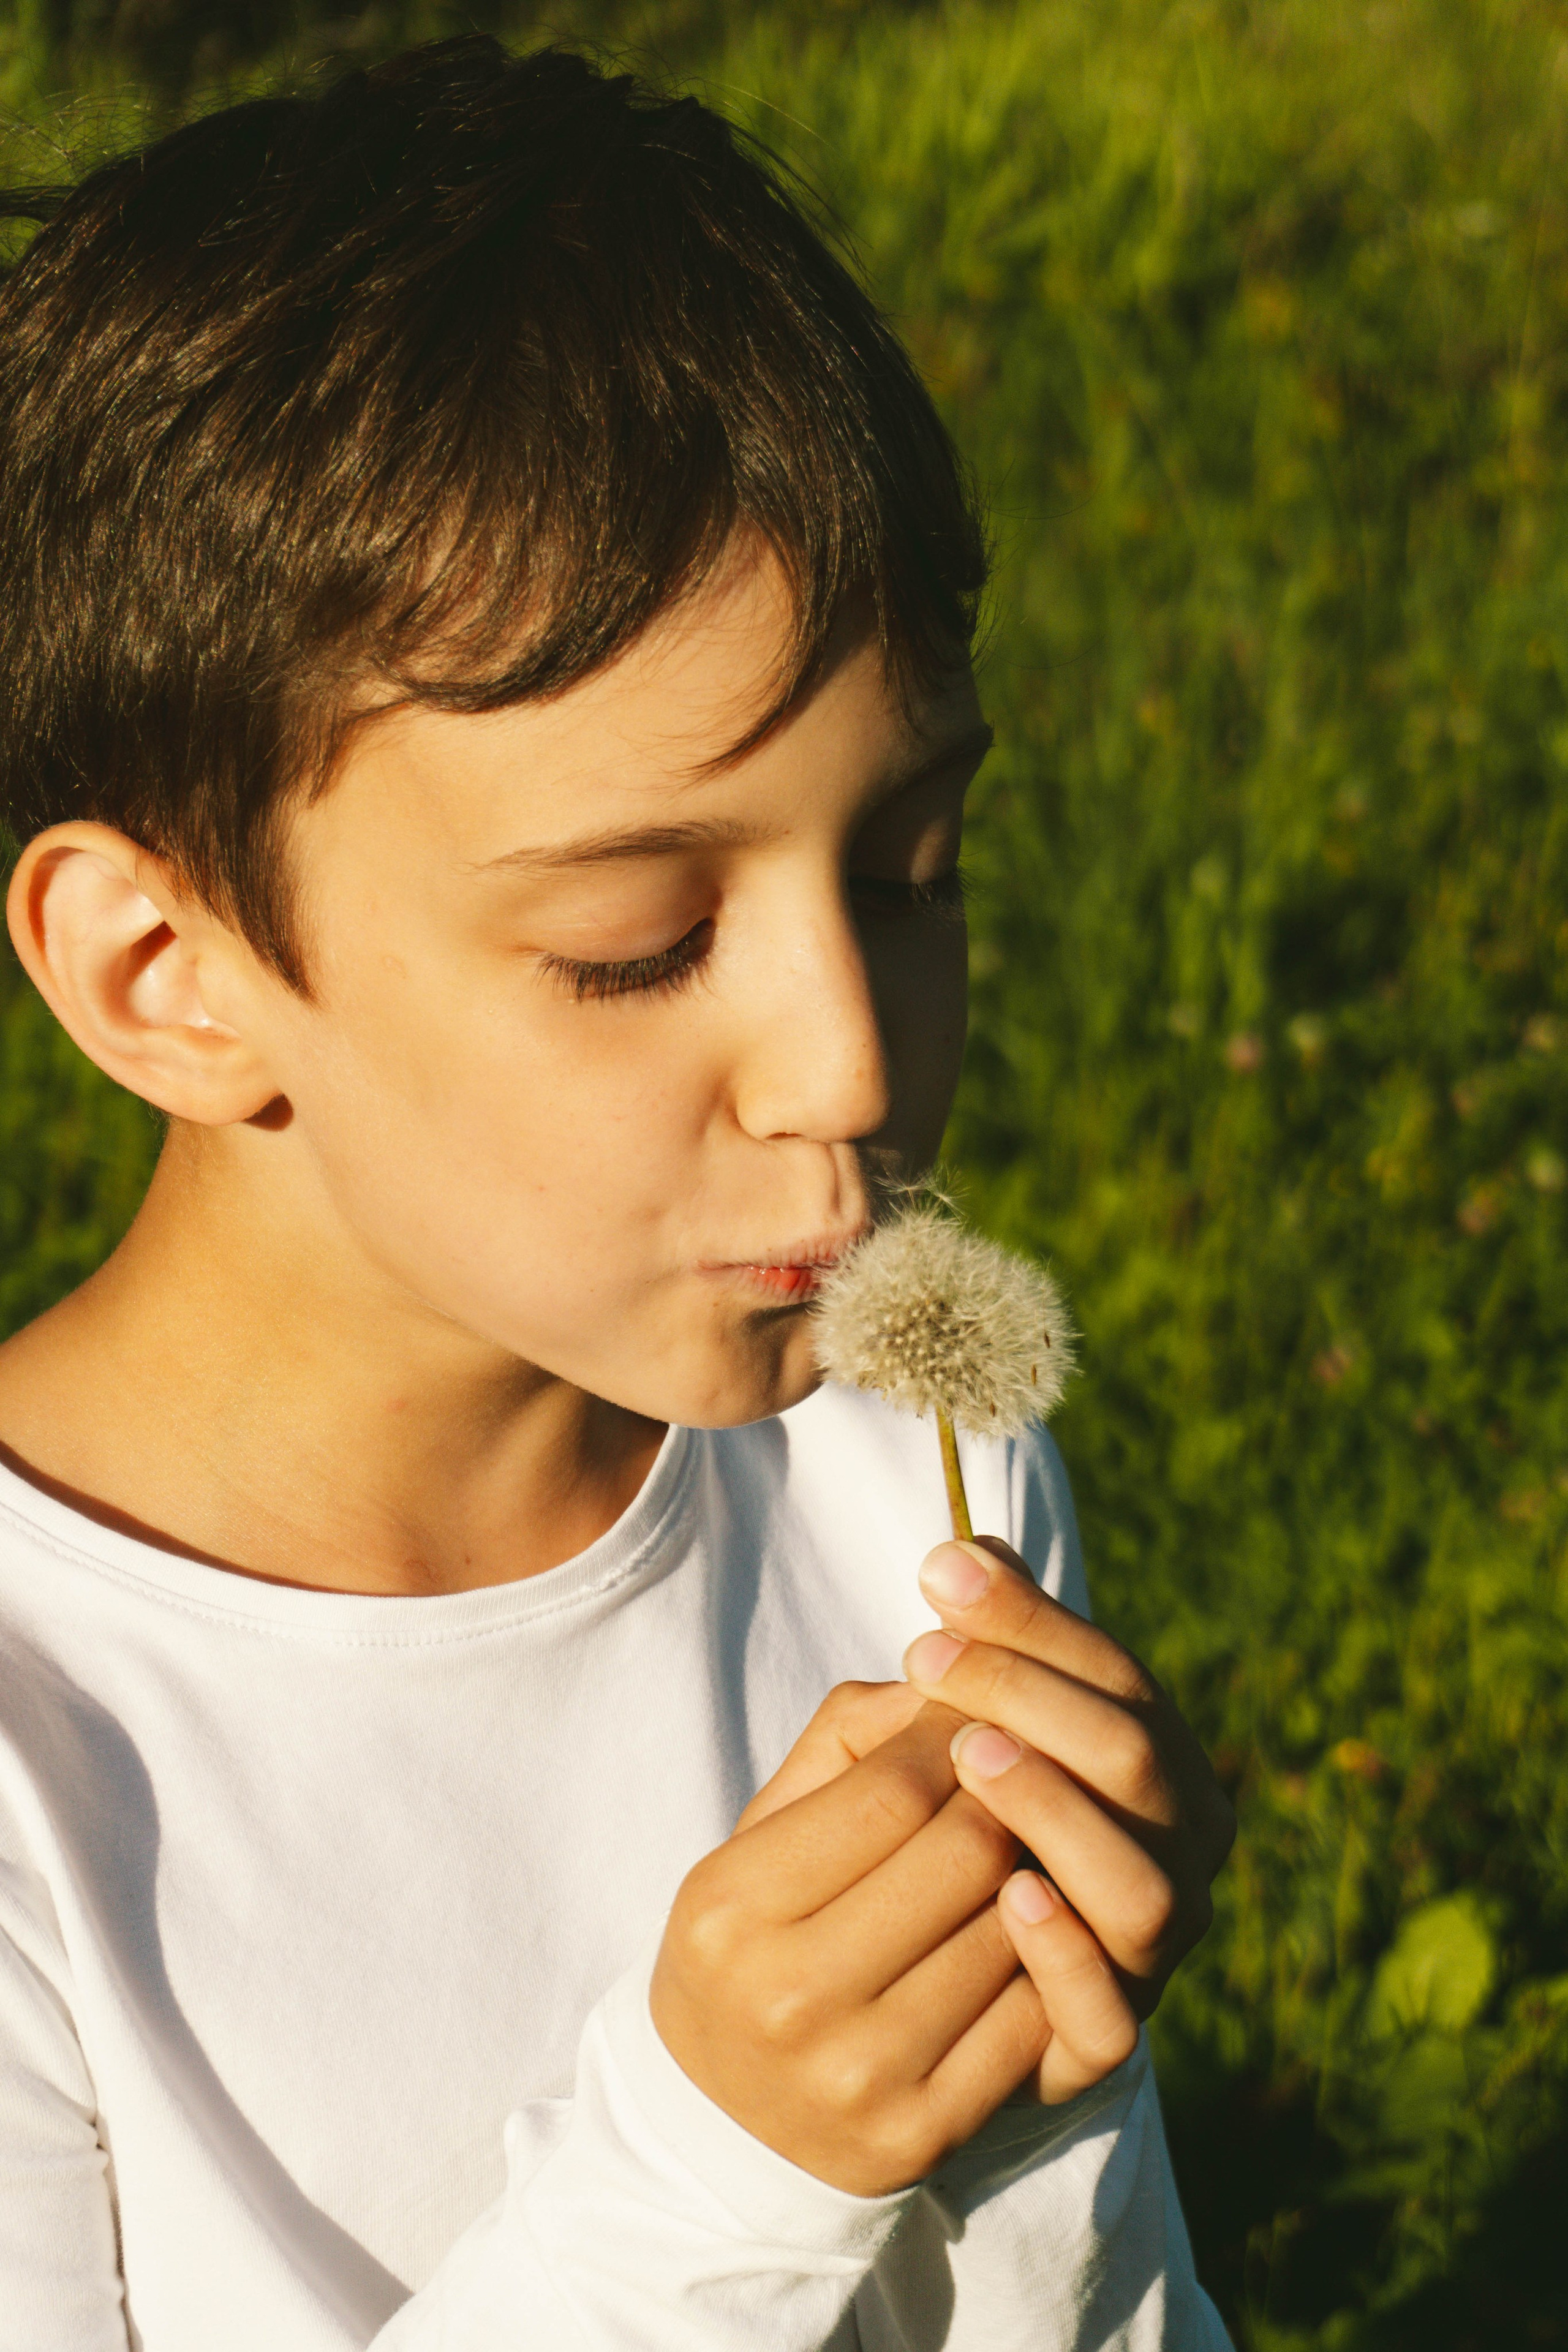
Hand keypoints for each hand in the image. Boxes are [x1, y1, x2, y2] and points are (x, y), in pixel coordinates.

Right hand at [650, 1682, 1137, 2194]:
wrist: (723, 2123)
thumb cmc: (753, 1943)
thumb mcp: (759, 1835)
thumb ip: (843, 1743)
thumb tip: (945, 1686)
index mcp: (732, 1904)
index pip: (893, 1789)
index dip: (955, 1742)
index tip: (973, 1726)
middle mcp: (788, 1994)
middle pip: (963, 1853)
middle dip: (1006, 1802)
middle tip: (1014, 1785)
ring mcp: (860, 2074)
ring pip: (1010, 1930)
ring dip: (1036, 1875)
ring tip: (1024, 1852)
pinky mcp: (924, 2133)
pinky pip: (1032, 2019)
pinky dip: (1049, 1964)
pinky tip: (1032, 1936)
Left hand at [902, 1537, 1235, 2080]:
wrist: (899, 1993)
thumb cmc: (934, 1830)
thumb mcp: (943, 1730)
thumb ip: (975, 1649)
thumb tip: (966, 1548)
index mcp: (1157, 1765)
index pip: (1116, 1676)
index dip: (1033, 1622)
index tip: (939, 1575)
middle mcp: (1174, 1854)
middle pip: (1133, 1759)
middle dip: (1032, 1694)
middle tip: (927, 1655)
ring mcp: (1148, 1955)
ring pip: (1139, 1884)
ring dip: (1057, 1809)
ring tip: (970, 1755)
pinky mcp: (1099, 2046)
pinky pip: (1110, 2011)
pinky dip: (1067, 1948)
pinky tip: (1008, 1890)